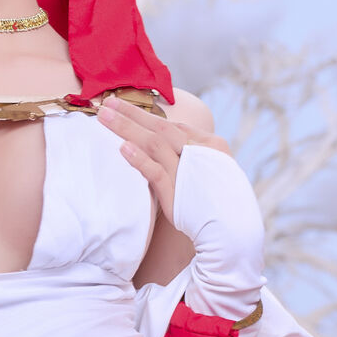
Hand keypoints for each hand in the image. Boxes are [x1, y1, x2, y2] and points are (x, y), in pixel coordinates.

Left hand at [97, 92, 231, 226]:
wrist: (233, 234)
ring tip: (104, 117)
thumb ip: (190, 161)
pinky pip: (156, 171)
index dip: (147, 115)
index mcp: (210, 145)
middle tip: (106, 102)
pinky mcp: (179, 192)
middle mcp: (201, 152)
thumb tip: (164, 153)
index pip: (173, 126)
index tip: (124, 107)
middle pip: (161, 127)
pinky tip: (122, 148)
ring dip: (127, 127)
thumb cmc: (219, 207)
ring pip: (155, 143)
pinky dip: (139, 159)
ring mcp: (189, 171)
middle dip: (132, 113)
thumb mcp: (208, 175)